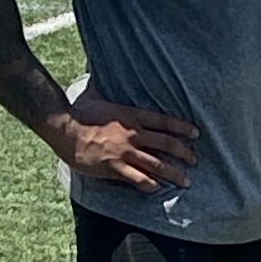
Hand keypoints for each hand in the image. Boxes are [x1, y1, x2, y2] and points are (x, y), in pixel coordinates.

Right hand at [60, 93, 198, 192]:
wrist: (65, 128)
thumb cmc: (79, 112)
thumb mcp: (95, 95)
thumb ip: (102, 86)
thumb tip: (96, 72)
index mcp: (132, 116)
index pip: (164, 122)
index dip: (182, 128)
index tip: (195, 134)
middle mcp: (134, 134)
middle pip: (167, 144)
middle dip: (185, 153)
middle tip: (195, 161)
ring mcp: (125, 152)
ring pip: (158, 164)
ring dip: (174, 174)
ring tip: (185, 181)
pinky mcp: (115, 167)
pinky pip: (138, 179)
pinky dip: (150, 185)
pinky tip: (157, 189)